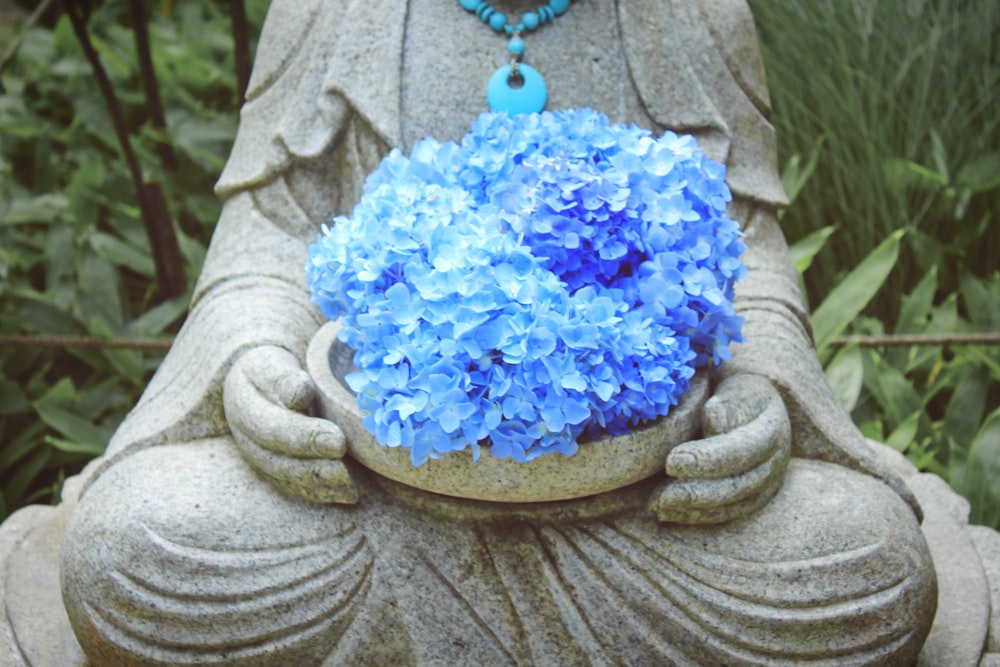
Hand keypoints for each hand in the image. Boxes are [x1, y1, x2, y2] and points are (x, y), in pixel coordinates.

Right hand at [223, 345, 358, 503]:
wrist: (256, 384)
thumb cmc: (274, 370)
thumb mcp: (275, 364)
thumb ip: (286, 379)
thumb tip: (299, 394)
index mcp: (243, 403)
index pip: (272, 425)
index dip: (305, 437)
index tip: (339, 441)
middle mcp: (244, 434)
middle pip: (276, 459)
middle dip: (314, 468)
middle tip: (347, 472)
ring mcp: (254, 454)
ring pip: (283, 477)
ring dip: (317, 485)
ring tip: (350, 487)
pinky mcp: (268, 467)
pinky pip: (290, 486)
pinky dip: (317, 493)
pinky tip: (345, 494)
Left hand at [649, 373, 790, 523]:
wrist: (751, 404)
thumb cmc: (732, 393)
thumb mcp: (733, 388)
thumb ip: (727, 404)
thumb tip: (716, 420)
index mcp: (771, 426)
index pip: (741, 449)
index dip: (707, 459)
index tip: (671, 462)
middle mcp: (775, 458)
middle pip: (740, 484)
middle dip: (697, 493)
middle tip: (660, 497)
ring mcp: (769, 481)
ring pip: (735, 503)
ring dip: (694, 509)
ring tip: (658, 507)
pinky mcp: (756, 496)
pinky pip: (730, 513)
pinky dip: (698, 516)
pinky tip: (669, 514)